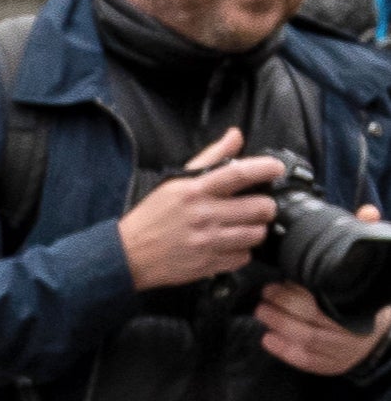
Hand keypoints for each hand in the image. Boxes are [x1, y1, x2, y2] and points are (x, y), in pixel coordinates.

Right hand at [117, 129, 285, 288]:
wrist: (124, 257)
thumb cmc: (150, 218)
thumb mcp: (175, 183)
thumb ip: (210, 158)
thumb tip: (235, 136)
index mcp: (195, 191)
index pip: (240, 174)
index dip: (266, 168)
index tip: (277, 169)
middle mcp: (203, 216)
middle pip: (259, 208)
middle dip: (266, 207)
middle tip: (259, 208)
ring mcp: (205, 242)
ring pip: (255, 235)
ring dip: (256, 231)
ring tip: (245, 228)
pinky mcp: (205, 265)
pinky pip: (241, 258)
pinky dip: (241, 253)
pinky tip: (230, 247)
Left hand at [260, 230, 390, 375]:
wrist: (385, 328)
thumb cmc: (370, 295)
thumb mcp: (371, 267)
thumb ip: (368, 238)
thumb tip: (366, 213)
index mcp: (363, 302)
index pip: (330, 295)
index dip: (302, 290)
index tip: (282, 281)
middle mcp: (355, 328)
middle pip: (313, 317)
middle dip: (284, 305)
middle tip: (266, 292)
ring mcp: (344, 349)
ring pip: (305, 339)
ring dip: (278, 325)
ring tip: (261, 310)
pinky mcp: (333, 364)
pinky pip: (305, 359)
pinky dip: (283, 350)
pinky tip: (267, 337)